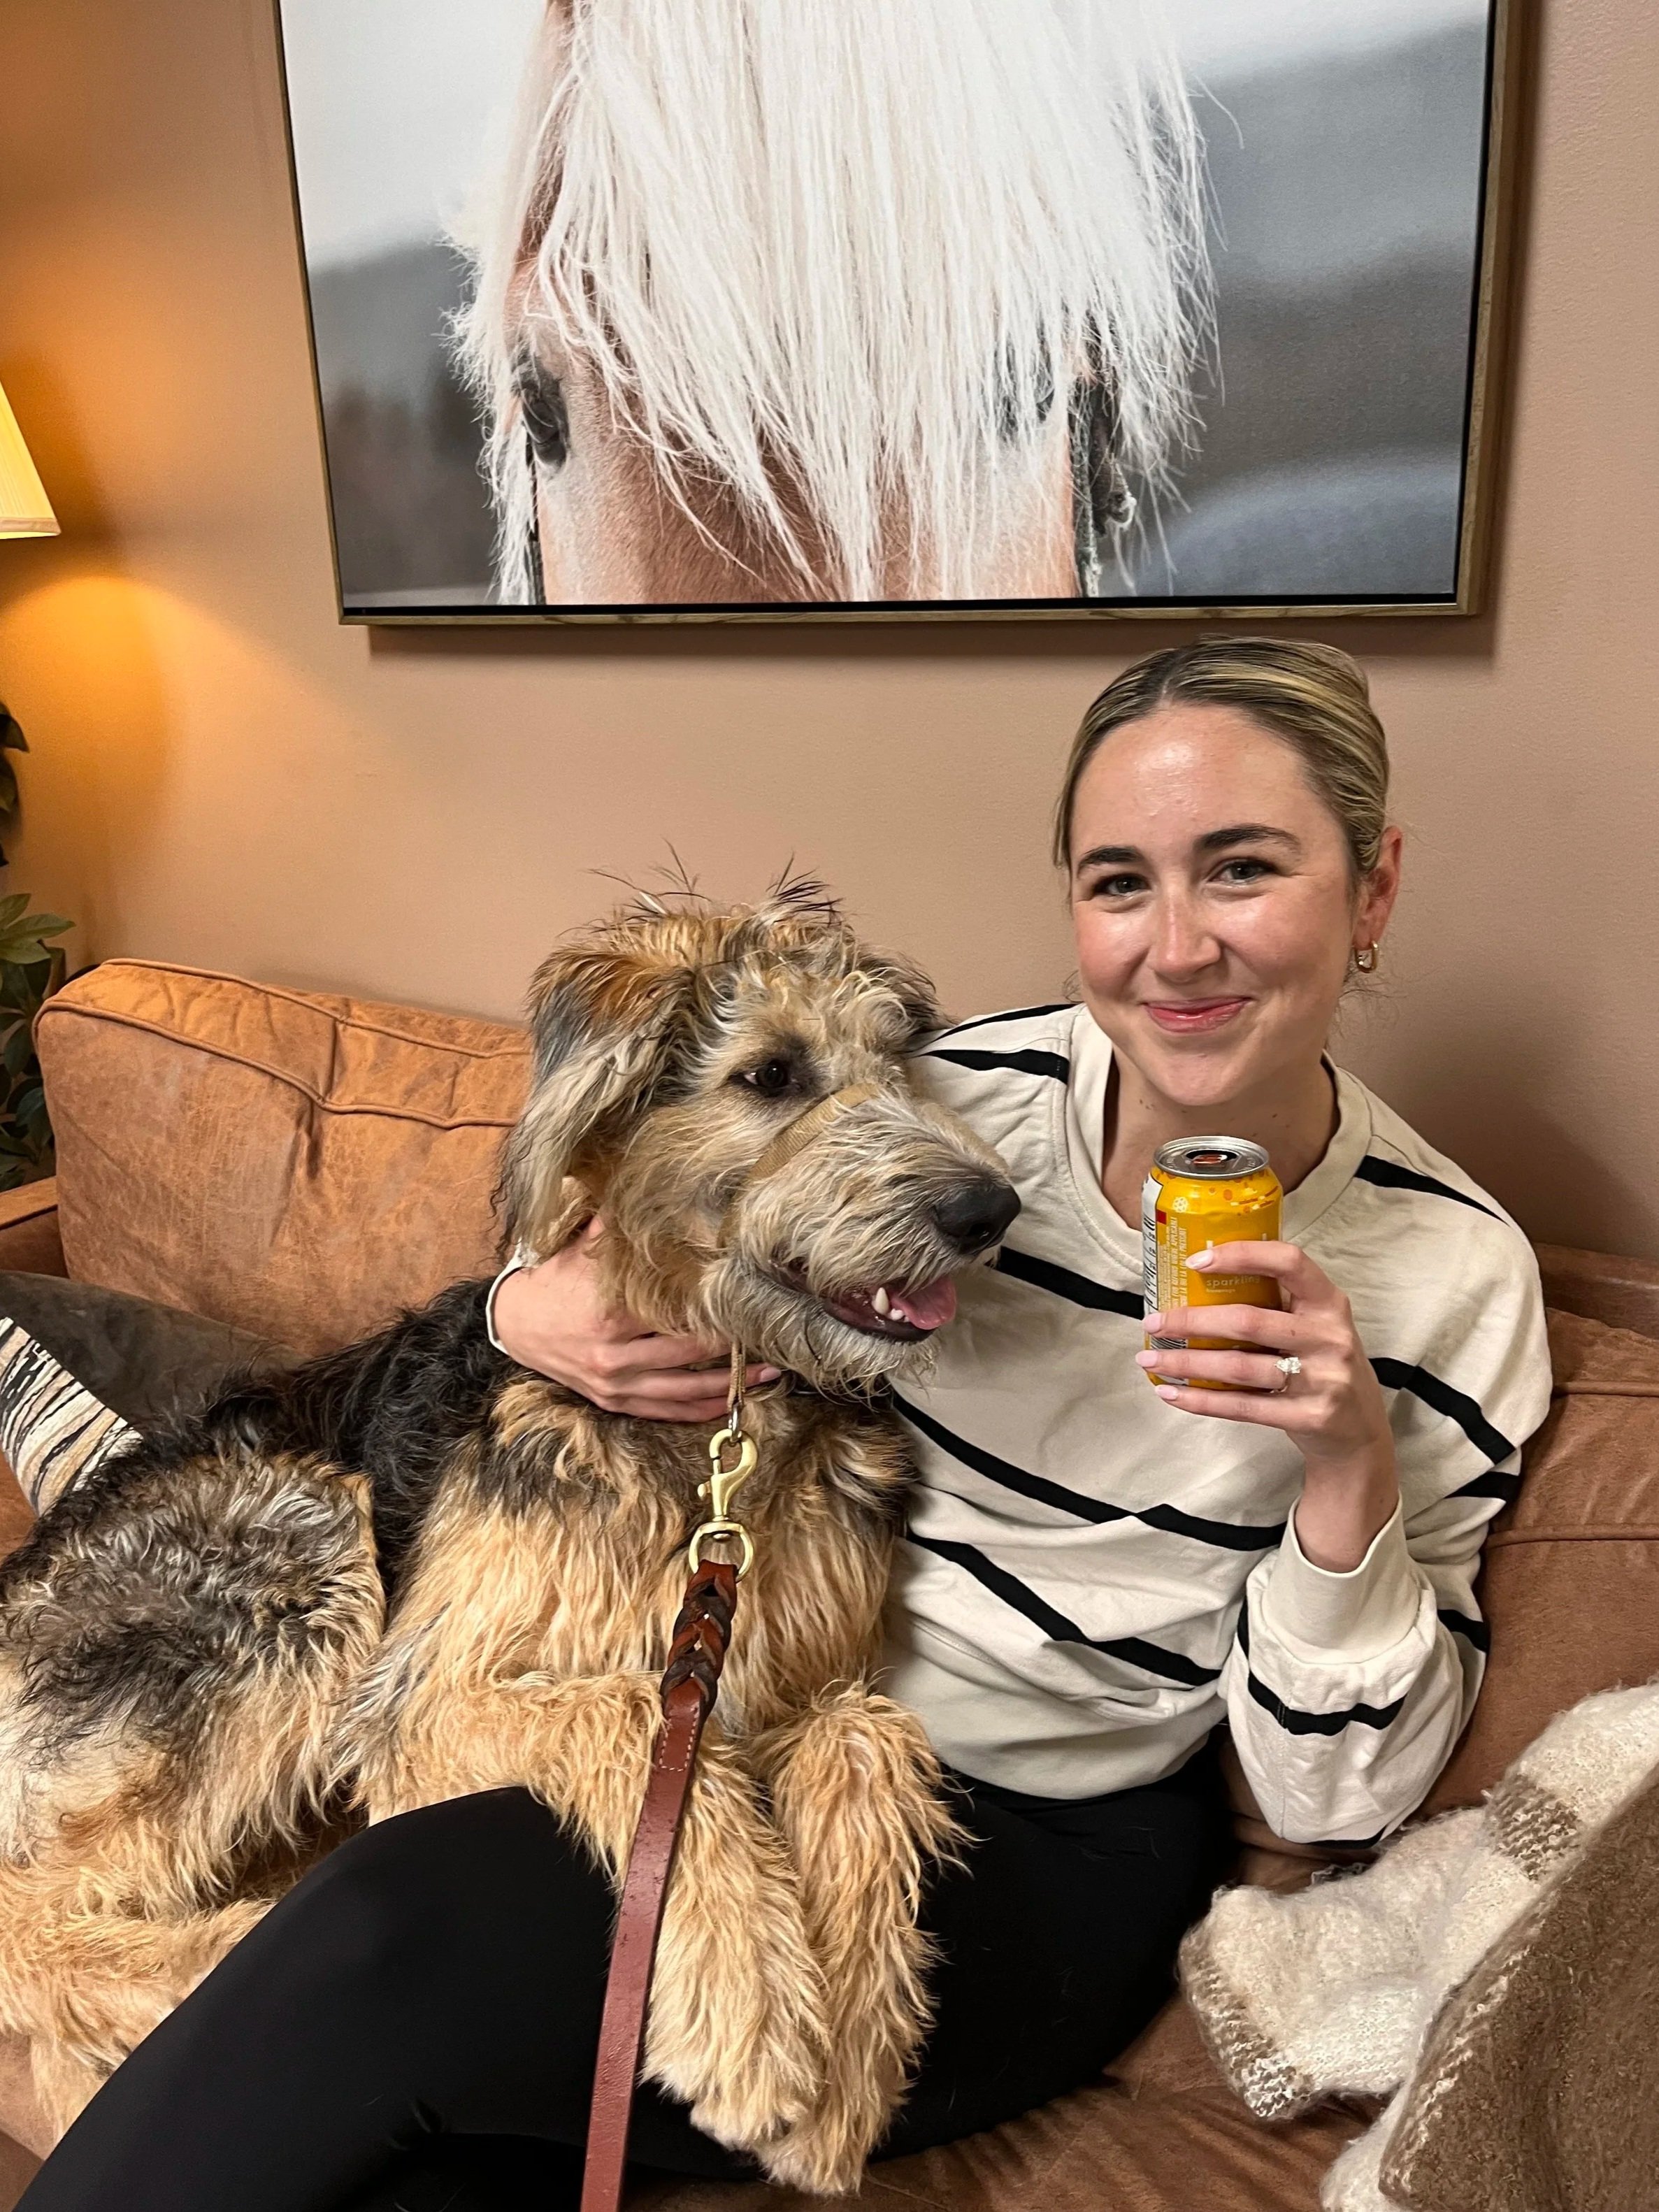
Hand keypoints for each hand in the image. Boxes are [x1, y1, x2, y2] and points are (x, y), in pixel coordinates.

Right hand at [491, 1218, 779, 1421]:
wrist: (514, 1325)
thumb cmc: (554, 1283)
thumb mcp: (579, 1252)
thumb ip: (614, 1229)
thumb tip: (647, 1198)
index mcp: (611, 1313)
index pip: (676, 1313)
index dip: (715, 1310)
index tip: (747, 1301)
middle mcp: (615, 1354)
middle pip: (689, 1353)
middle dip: (733, 1348)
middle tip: (772, 1336)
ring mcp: (616, 1383)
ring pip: (685, 1390)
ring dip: (731, 1386)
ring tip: (769, 1376)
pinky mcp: (614, 1402)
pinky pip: (666, 1411)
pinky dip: (699, 1409)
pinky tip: (731, 1402)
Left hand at [1137, 1240, 1397, 1570]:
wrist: (1359, 1434)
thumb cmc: (1323, 1366)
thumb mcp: (1316, 1326)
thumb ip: (1278, 1303)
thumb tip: (1201, 1280)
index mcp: (1329, 1303)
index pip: (1289, 1262)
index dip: (1242, 1255)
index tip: (1195, 1261)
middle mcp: (1330, 1337)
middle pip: (1248, 1320)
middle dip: (1191, 1321)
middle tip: (1152, 1322)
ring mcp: (1323, 1380)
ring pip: (1238, 1367)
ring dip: (1186, 1364)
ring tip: (1150, 1361)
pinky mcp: (1309, 1417)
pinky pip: (1243, 1407)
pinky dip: (1201, 1401)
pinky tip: (1171, 1393)